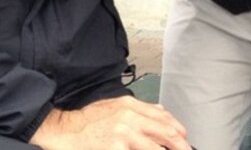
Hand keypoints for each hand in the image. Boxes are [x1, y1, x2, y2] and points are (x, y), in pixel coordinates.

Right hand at [29, 96, 189, 149]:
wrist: (65, 131)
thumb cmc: (87, 121)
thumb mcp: (115, 106)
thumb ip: (139, 108)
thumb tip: (160, 110)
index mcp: (130, 105)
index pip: (164, 117)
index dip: (179, 130)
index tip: (185, 140)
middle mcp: (130, 117)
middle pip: (166, 132)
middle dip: (181, 145)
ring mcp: (124, 133)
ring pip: (157, 147)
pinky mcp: (117, 148)